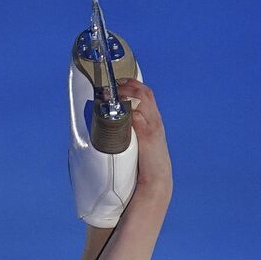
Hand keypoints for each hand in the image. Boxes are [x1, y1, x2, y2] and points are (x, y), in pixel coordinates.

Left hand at [121, 79, 171, 193]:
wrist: (156, 178)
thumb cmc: (143, 161)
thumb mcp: (135, 142)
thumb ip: (125, 132)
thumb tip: (104, 127)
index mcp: (151, 120)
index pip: (145, 94)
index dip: (131, 84)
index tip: (116, 81)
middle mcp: (154, 119)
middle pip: (145, 92)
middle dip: (128, 85)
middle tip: (112, 84)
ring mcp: (153, 126)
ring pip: (143, 101)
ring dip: (127, 94)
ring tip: (113, 92)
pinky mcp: (150, 136)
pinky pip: (140, 118)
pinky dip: (130, 111)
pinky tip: (119, 109)